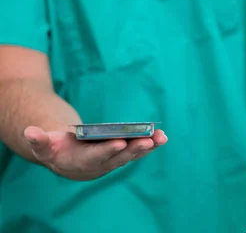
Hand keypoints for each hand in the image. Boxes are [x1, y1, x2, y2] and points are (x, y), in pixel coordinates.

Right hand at [23, 126, 167, 180]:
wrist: (65, 157)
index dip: (107, 150)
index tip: (119, 143)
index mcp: (80, 163)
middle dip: (134, 148)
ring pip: (131, 155)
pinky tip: (162, 137)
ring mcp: (112, 162)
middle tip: (148, 140)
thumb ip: (38, 140)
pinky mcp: (121, 156)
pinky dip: (149, 144)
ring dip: (147, 147)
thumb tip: (31, 132)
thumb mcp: (43, 144)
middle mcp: (99, 166)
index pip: (95, 157)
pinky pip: (137, 151)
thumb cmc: (54, 148)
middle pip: (118, 158)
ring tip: (161, 137)